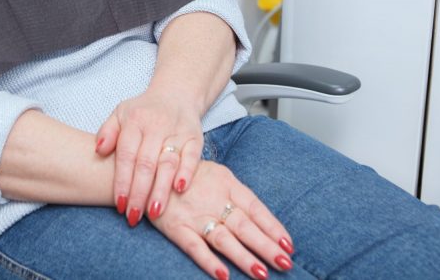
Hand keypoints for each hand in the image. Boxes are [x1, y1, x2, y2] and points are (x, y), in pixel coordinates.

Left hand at [95, 88, 203, 225]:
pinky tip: (180, 189)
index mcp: (134, 121)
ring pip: (168, 163)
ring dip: (161, 189)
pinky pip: (192, 156)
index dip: (122, 181)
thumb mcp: (120, 113)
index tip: (120, 204)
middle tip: (134, 216)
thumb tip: (98, 150)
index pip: (126, 155)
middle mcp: (156, 126)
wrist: (176, 94)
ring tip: (154, 212)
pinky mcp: (195, 137)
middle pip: (146, 163)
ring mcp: (177, 131)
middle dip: (139, 192)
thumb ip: (107, 131)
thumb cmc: (144, 111)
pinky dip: (187, 173)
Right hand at [151, 160, 294, 279]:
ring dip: (243, 256)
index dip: (273, 226)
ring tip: (262, 273)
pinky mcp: (175, 227)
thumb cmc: (189, 174)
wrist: (150, 170)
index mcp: (227, 183)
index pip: (255, 207)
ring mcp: (194, 215)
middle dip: (266, 245)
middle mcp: (213, 200)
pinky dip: (208, 261)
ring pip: (223, 239)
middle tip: (285, 263)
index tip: (289, 244)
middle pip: (244, 225)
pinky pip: (194, 247)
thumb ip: (237, 195)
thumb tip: (263, 219)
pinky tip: (224, 275)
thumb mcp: (218, 174)